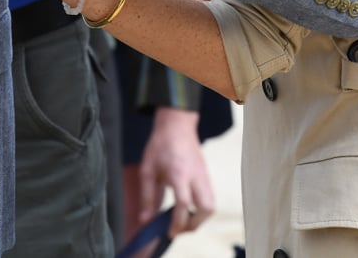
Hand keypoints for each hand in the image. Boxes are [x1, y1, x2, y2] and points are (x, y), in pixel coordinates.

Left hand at [137, 108, 214, 237]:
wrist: (177, 125)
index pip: (184, 203)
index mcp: (179, 173)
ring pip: (211, 205)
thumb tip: (145, 219)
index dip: (178, 222)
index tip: (169, 232)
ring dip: (200, 218)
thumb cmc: (160, 145)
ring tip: (183, 219)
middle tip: (179, 227)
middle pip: (206, 208)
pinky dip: (201, 209)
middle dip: (194, 224)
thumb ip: (147, 196)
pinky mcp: (207, 175)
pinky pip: (210, 198)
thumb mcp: (147, 169)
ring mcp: (204, 175)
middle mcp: (196, 176)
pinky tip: (188, 208)